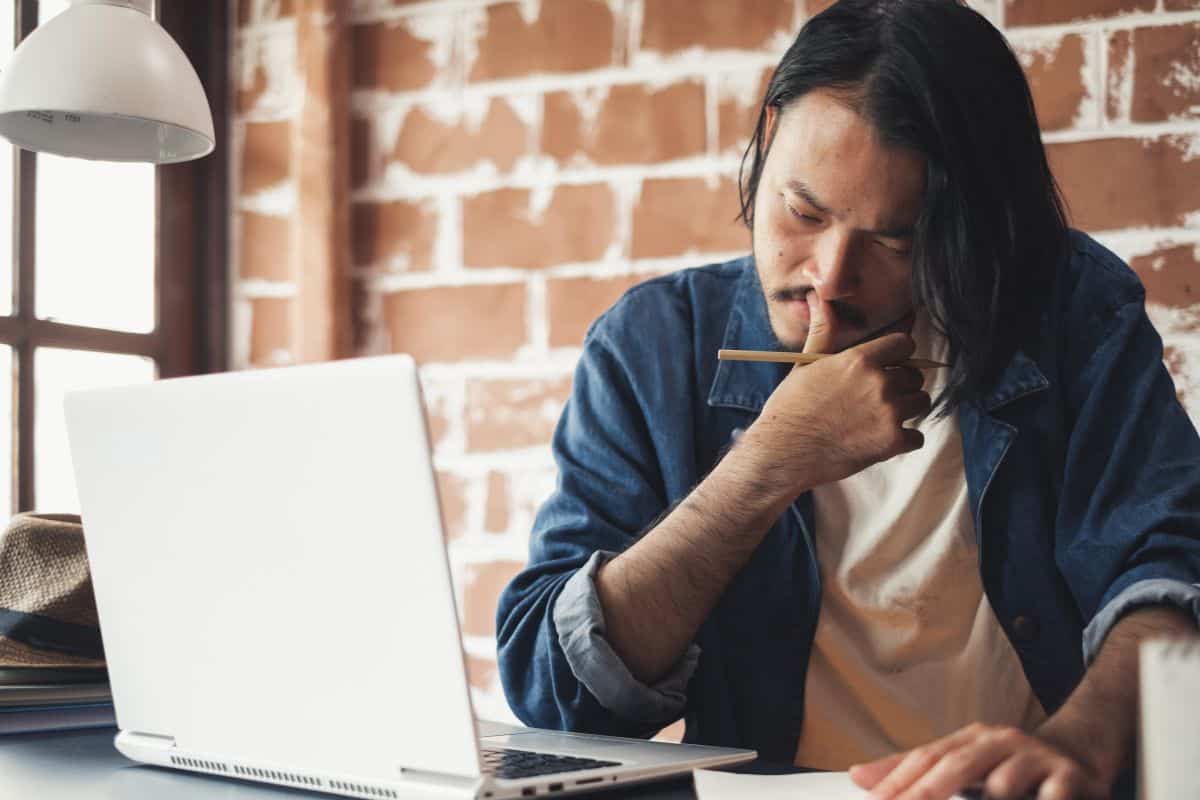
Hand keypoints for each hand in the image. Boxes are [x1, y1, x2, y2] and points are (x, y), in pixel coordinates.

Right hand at [738, 292, 930, 493]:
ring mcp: (888, 414)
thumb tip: (819, 298)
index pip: (904, 344)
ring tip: (878, 416)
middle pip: (914, 375)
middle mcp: (879, 384)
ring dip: (905, 409)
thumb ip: (823, 331)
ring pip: (920, 402)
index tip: (888, 364)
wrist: (783, 452)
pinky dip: (904, 439)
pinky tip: (879, 438)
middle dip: (901, 384)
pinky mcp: (891, 443)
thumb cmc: (791, 408)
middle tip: (876, 396)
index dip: (897, 353)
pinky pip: (917, 436)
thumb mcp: (805, 365)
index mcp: (859, 360)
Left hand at [848, 722, 1110, 799]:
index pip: (927, 758)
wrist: (1079, 753)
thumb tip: (859, 776)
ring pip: (1002, 786)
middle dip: (926, 793)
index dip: (898, 780)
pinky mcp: (1070, 778)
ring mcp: (1035, 759)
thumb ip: (916, 771)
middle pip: (957, 766)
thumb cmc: (1009, 765)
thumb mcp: (964, 760)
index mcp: (971, 738)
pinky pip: (1048, 798)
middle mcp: (1000, 742)